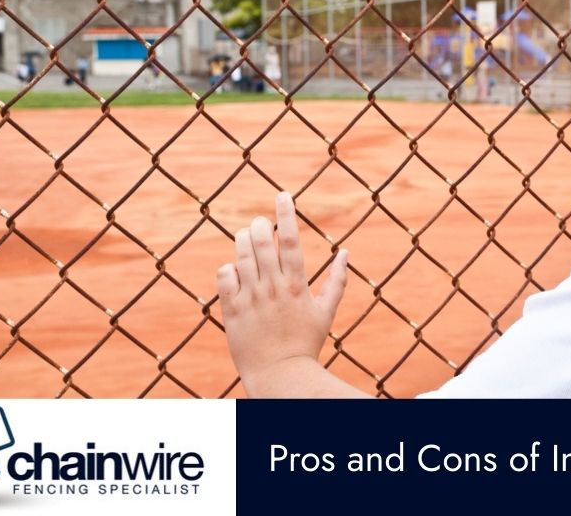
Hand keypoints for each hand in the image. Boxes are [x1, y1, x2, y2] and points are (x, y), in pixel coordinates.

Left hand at [216, 191, 347, 393]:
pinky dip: (229, 267)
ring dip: (243, 240)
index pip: (291, 240)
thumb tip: (346, 252)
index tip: (282, 194)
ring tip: (248, 241)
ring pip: (240, 253)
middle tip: (262, 224)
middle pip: (261, 240)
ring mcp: (251, 298)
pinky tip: (237, 271)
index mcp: (296, 285)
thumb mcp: (326, 312)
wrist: (280, 375)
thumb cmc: (306, 343)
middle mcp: (272, 287)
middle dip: (260, 224)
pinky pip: (224, 276)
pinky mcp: (232, 310)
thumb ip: (337, 280)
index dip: (286, 214)